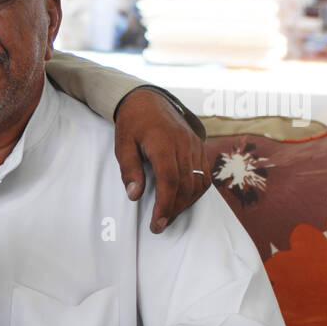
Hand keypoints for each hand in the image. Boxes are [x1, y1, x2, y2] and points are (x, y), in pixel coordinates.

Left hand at [113, 88, 208, 233]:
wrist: (148, 100)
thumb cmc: (132, 124)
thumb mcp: (122, 145)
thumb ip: (129, 170)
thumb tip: (134, 196)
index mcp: (162, 142)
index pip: (169, 180)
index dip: (164, 205)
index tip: (157, 223)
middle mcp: (183, 144)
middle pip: (185, 184)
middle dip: (173, 209)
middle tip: (159, 225)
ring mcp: (194, 145)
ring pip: (198, 181)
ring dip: (185, 203)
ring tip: (168, 216)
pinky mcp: (199, 147)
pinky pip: (204, 174)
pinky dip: (195, 191)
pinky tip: (182, 201)